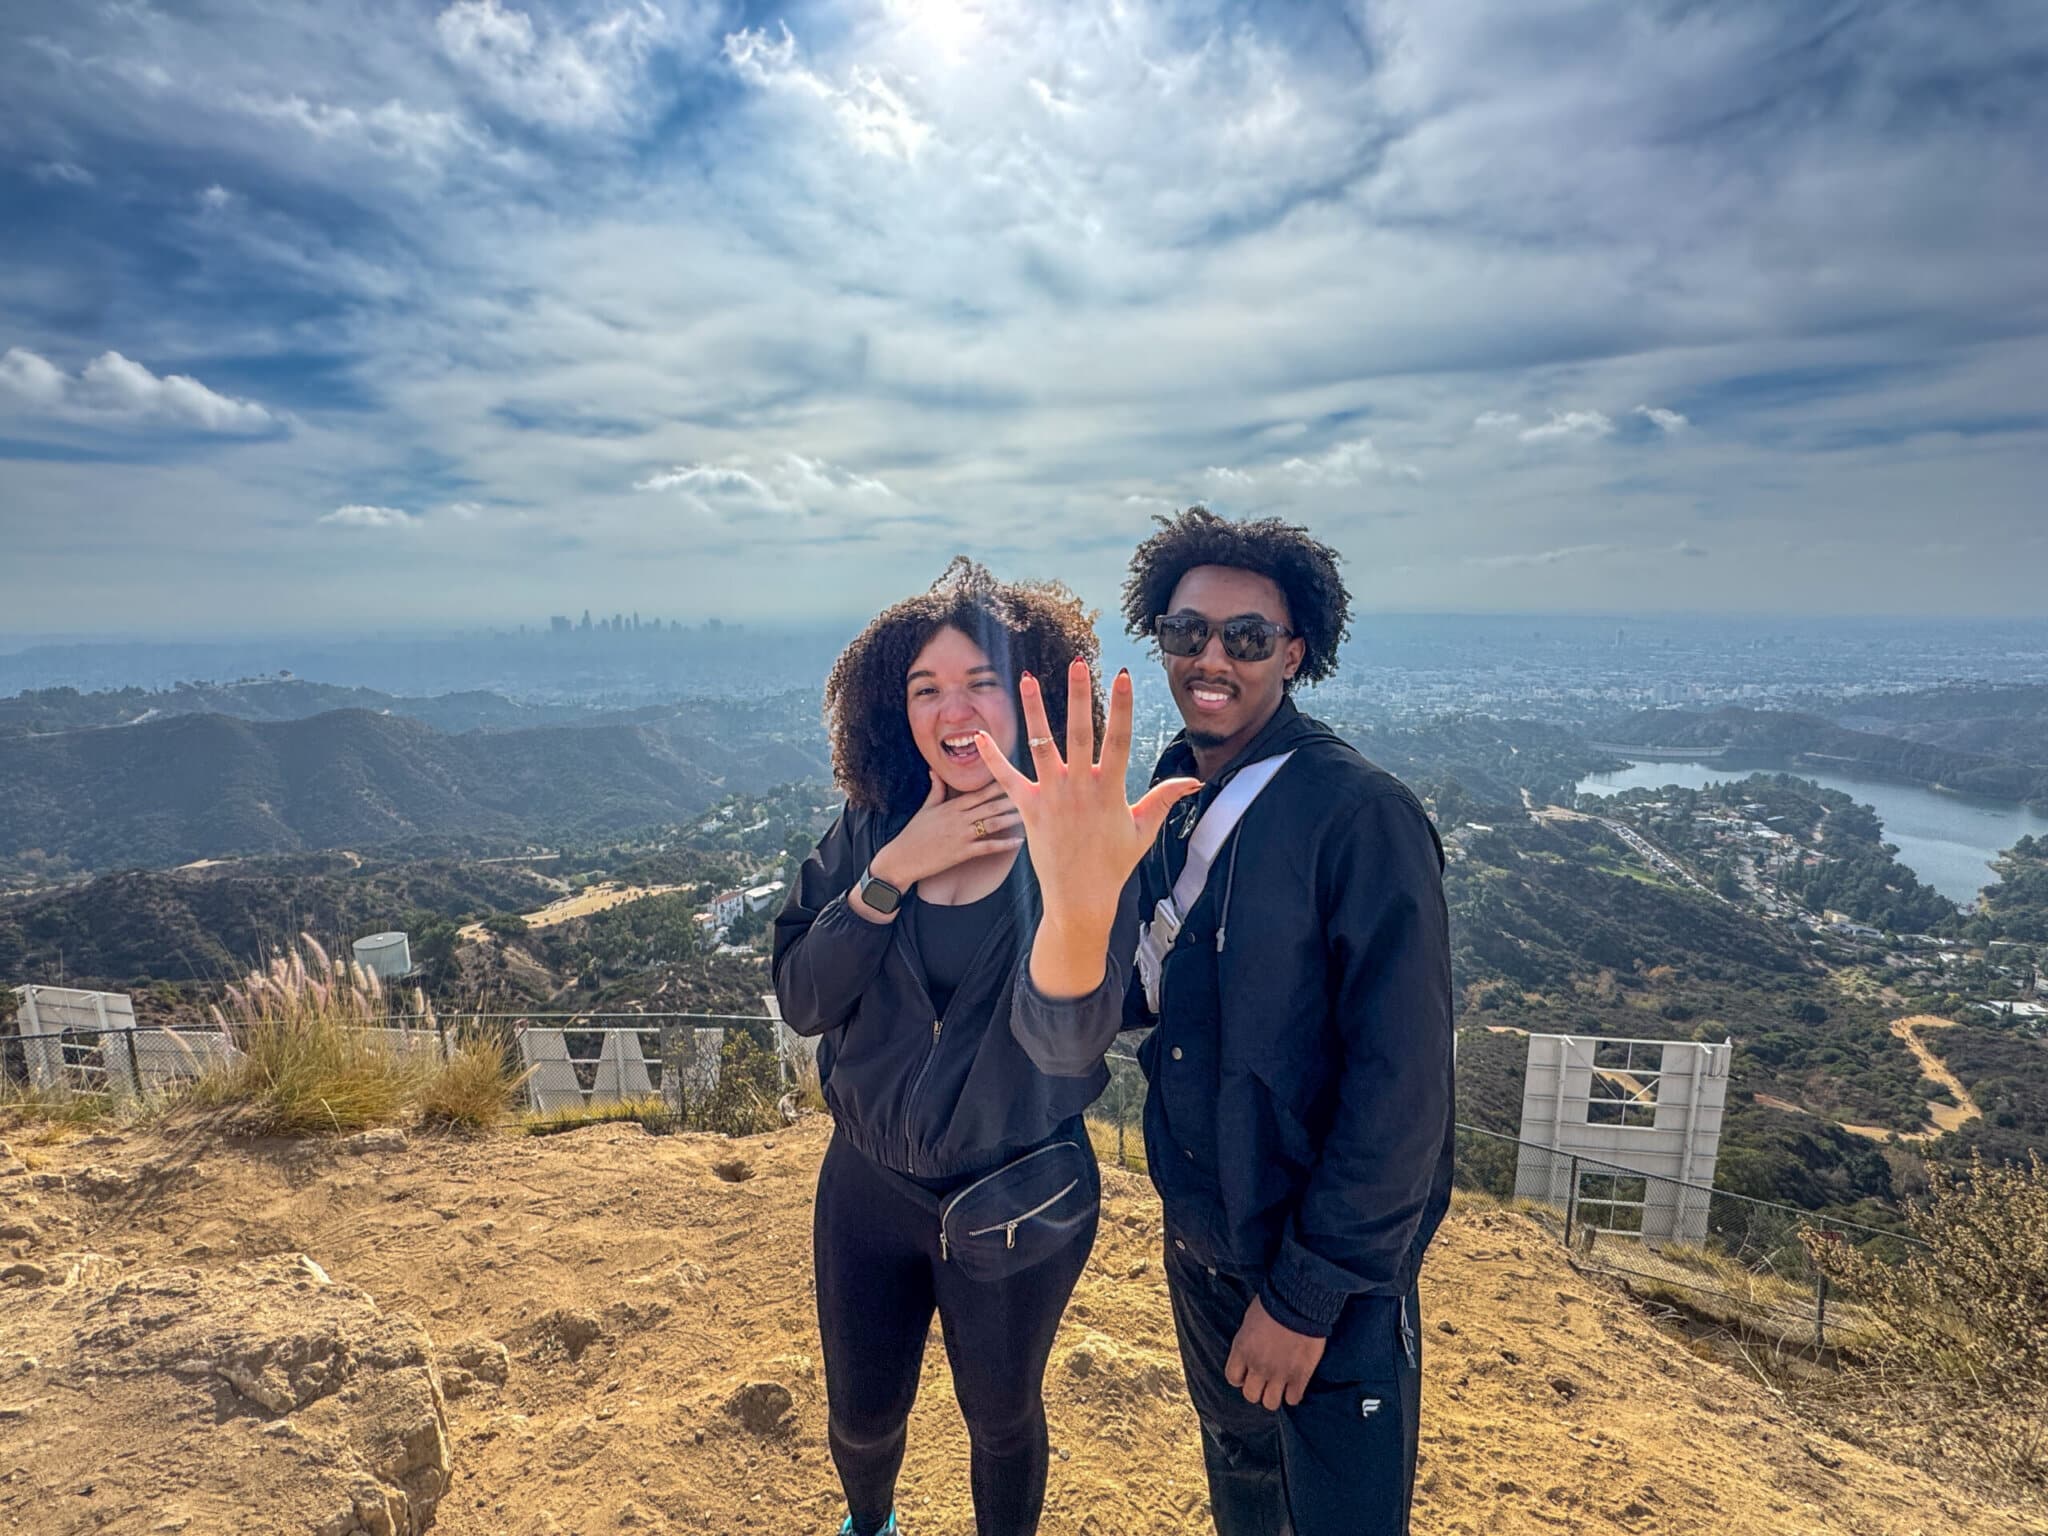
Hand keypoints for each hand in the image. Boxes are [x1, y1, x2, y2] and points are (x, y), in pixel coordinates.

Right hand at [869, 773, 1020, 891]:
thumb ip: (935, 789)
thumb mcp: (924, 808)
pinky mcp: (962, 853)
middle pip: (991, 805)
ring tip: (1031, 813)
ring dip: (1013, 818)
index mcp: (952, 806)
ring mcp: (962, 835)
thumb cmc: (913, 834)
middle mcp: (959, 818)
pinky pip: (988, 847)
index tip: (1016, 775)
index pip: (980, 791)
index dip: (999, 783)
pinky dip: (1005, 844)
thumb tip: (934, 770)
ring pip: (993, 823)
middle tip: (1034, 792)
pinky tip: (1020, 841)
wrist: (901, 859)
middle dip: (1013, 798)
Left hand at [973, 661, 1198, 993]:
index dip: (1122, 706)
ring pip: (1041, 746)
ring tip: (1028, 679)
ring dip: (1034, 711)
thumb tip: (1192, 781)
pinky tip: (979, 734)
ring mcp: (1052, 797)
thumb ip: (1163, 799)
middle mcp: (1079, 788)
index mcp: (1110, 789)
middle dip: (1079, 696)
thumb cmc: (1114, 863)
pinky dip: (992, 757)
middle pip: (1079, 733)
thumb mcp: (1143, 830)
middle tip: (1078, 664)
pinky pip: (1006, 779)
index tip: (1122, 675)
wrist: (1081, 898)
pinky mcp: (1028, 809)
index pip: (1119, 739)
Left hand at [1225, 1295, 1326, 1409]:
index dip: (1241, 1377)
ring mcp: (1278, 1374)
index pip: (1233, 1378)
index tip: (1249, 1372)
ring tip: (1281, 1386)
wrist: (1299, 1302)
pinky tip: (1296, 1385)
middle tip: (1266, 1380)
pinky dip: (1294, 1394)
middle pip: (1250, 1395)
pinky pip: (1293, 1399)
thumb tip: (1251, 1348)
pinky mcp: (1299, 1376)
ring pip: (1270, 1403)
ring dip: (1274, 1395)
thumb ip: (1248, 1341)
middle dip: (1257, 1389)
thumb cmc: (1274, 1303)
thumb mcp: (1250, 1319)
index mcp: (1242, 1350)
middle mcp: (1257, 1366)